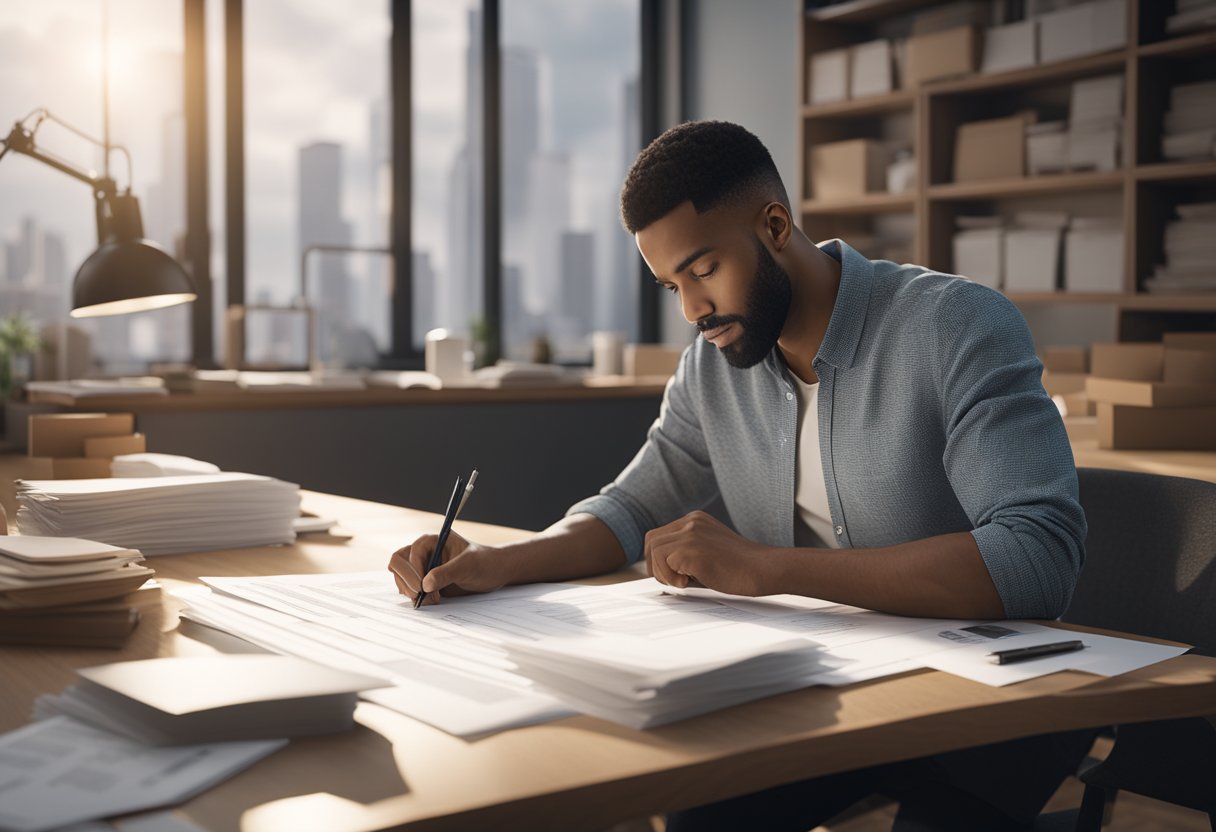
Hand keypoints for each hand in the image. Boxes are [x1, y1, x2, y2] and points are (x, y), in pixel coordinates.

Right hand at [387, 531, 506, 604]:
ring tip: (431, 600)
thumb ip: (447, 573)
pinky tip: (429, 600)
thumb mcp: (468, 566)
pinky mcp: (424, 579)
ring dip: (410, 590)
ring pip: (400, 575)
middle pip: (399, 562)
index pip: (412, 553)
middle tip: (419, 597)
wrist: (494, 573)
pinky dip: (414, 595)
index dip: (413, 570)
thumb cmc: (484, 562)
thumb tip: (426, 584)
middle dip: (406, 580)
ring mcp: (423, 565)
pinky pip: (408, 586)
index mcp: (433, 540)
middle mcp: (425, 551)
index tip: (422, 588)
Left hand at [643, 511, 777, 596]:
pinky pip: (663, 562)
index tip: (673, 574)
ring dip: (663, 573)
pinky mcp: (692, 548)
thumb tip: (659, 571)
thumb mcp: (708, 551)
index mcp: (695, 520)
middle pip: (651, 540)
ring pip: (654, 551)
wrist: (764, 569)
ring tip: (683, 582)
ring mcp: (691, 533)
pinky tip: (688, 583)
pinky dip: (670, 577)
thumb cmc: (740, 568)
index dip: (659, 558)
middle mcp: (691, 521)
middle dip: (655, 565)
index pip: (660, 535)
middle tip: (675, 580)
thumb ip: (685, 554)